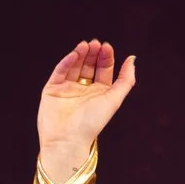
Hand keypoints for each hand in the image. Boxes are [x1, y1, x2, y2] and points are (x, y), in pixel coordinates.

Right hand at [36, 40, 136, 183]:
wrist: (67, 140)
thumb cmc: (92, 123)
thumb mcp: (114, 99)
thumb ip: (126, 80)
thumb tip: (132, 59)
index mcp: (99, 93)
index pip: (103, 69)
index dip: (105, 57)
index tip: (106, 47)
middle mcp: (83, 90)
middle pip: (89, 65)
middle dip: (92, 54)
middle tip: (95, 43)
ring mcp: (66, 89)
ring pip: (74, 66)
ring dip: (80, 54)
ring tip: (85, 45)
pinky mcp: (52, 90)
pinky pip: (59, 72)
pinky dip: (67, 62)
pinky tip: (74, 54)